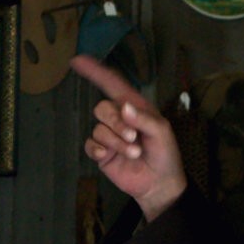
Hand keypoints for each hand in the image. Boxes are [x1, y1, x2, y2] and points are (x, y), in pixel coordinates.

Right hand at [71, 55, 186, 220]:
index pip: (113, 84)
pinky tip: (109, 157)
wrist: (159, 184)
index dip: (96, 71)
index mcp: (134, 107)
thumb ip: (144, 119)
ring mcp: (109, 136)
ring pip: (98, 129)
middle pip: (102, 108)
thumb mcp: (162, 133)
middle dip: (116, 122)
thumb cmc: (165, 154)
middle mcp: (119, 118)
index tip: (78, 60)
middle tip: (132, 137)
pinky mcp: (102, 153)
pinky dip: (100, 150)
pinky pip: (90, 145)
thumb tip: (124, 107)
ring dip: (116, 142)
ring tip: (134, 152)